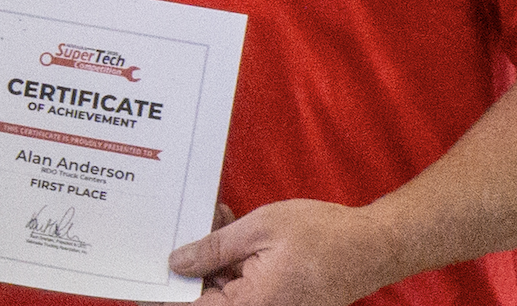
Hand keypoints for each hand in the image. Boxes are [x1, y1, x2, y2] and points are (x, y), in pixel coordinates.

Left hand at [167, 199, 398, 305]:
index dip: (164, 294)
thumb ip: (213, 249)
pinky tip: (231, 228)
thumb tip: (177, 263)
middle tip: (180, 229)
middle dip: (191, 265)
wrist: (377, 245)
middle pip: (208, 298)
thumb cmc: (325, 235)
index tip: (138, 282)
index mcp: (253, 305)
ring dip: (214, 258)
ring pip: (226, 290)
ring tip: (215, 219)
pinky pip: (246, 286)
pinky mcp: (283, 302)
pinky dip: (235, 261)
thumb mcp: (260, 229)